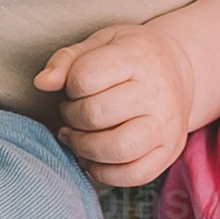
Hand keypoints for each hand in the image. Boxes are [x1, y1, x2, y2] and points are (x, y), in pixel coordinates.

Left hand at [32, 17, 199, 188]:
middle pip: (95, 115)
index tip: (76, 86)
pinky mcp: (170, 151)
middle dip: (72, 117)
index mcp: (138, 57)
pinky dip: (104, 173)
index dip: (69, 86)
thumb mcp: (100, 42)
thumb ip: (67, 59)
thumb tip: (42, 83)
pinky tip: (94, 158)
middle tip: (73, 113)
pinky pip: (132, 175)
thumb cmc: (130, 56)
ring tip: (79, 137)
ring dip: (83, 147)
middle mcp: (157, 93)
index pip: (85, 78)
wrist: (177, 70)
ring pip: (114, 149)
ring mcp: (167, 126)